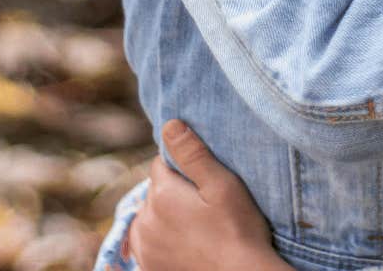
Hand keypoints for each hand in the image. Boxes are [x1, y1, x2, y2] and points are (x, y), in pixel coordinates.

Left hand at [125, 120, 288, 270]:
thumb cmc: (238, 230)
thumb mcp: (222, 185)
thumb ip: (193, 154)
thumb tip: (169, 124)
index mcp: (161, 194)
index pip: (161, 164)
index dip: (184, 169)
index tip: (204, 183)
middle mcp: (144, 219)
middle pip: (155, 191)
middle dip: (174, 192)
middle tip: (204, 206)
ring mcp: (144, 246)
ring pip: (148, 216)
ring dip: (164, 216)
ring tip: (196, 226)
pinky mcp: (147, 265)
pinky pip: (146, 241)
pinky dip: (160, 238)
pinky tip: (183, 242)